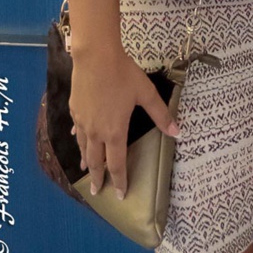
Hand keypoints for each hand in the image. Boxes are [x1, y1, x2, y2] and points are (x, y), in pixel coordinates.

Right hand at [69, 49, 178, 198]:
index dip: (119, 181)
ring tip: (86, 170)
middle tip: (97, 192)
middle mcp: (96, 132)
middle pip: (96, 161)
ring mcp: (82, 122)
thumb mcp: (146, 93)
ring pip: (84, 148)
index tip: (119, 195)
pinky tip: (78, 138)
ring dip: (86, 161)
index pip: (117, 164)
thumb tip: (177, 131)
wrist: (96, 57)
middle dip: (98, 178)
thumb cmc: (123, 75)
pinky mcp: (74, 110)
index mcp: (115, 132)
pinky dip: (79, 139)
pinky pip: (77, 131)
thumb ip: (161, 114)